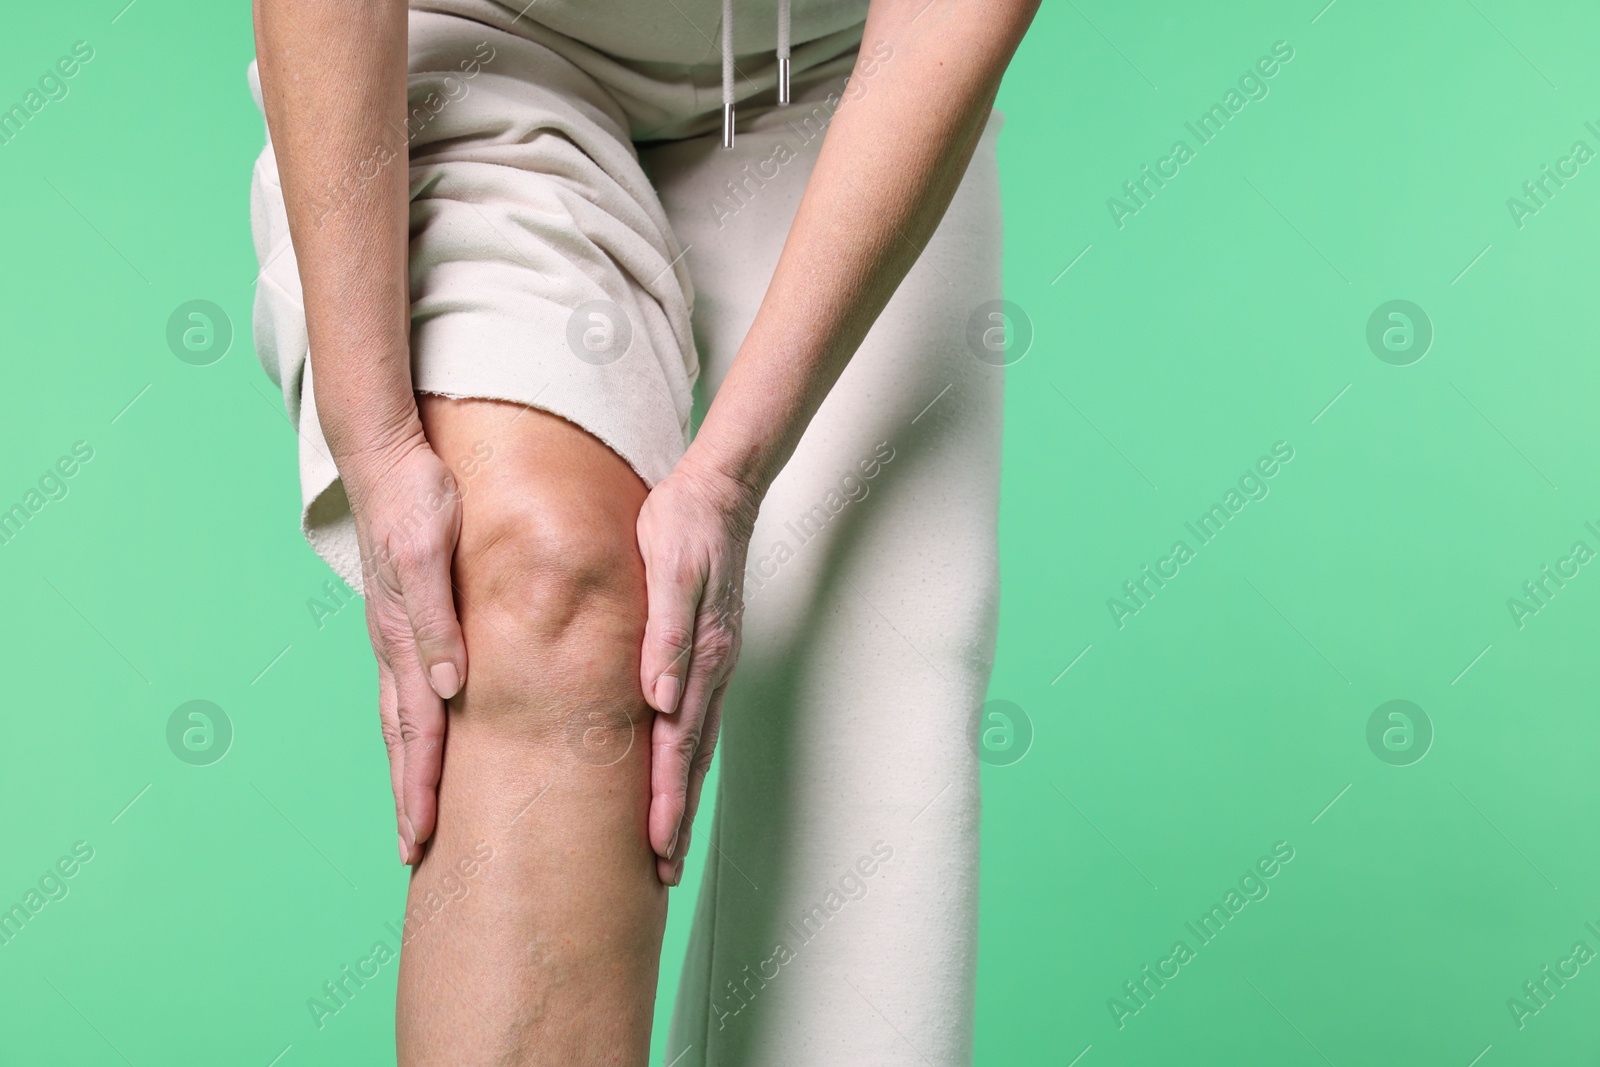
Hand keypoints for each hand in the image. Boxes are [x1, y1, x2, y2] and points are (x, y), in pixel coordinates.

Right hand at [341, 428, 468, 864]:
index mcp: (404, 638)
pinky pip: (407, 688)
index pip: (418, 730)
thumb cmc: (417, 500)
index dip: (422, 786)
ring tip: (416, 815)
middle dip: (410, 796)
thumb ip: (438, 621)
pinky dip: (414, 729)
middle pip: (404, 737)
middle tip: (414, 851)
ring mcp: (396, 635)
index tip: (423, 838)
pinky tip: (427, 740)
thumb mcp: (429, 555)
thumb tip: (451, 689)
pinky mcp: (404, 619)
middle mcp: (396, 646)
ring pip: (401, 718)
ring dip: (410, 769)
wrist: (387, 454)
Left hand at [636, 457, 759, 885]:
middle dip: (677, 818)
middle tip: (663, 872)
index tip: (657, 849)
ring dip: (682, 796)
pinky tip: (674, 771)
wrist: (717, 492)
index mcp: (699, 658)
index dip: (667, 801)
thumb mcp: (670, 570)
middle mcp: (709, 671)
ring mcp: (712, 665)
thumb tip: (658, 699)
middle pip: (691, 760)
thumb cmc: (682, 527)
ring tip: (668, 842)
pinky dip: (685, 757)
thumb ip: (665, 634)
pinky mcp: (705, 652)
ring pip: (695, 745)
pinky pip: (696, 718)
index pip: (678, 746)